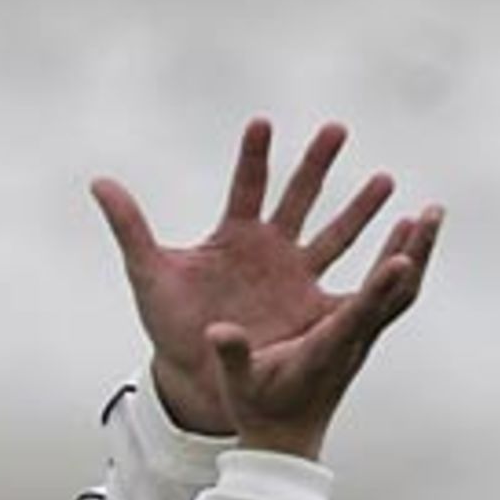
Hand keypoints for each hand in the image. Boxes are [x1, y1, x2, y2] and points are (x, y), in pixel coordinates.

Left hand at [91, 119, 443, 456]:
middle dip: (316, 165)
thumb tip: (98, 181)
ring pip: (332, 234)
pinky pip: (344, 282)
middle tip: (336, 129)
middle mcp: (268, 248)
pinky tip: (400, 247)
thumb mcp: (148, 275)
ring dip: (358, 210)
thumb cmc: (168, 323)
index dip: (254, 156)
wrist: (192, 375)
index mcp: (233, 234)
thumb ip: (129, 227)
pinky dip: (369, 266)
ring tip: (386, 181)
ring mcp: (292, 275)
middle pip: (297, 197)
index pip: (246, 185)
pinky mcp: (308, 305)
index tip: (262, 124)